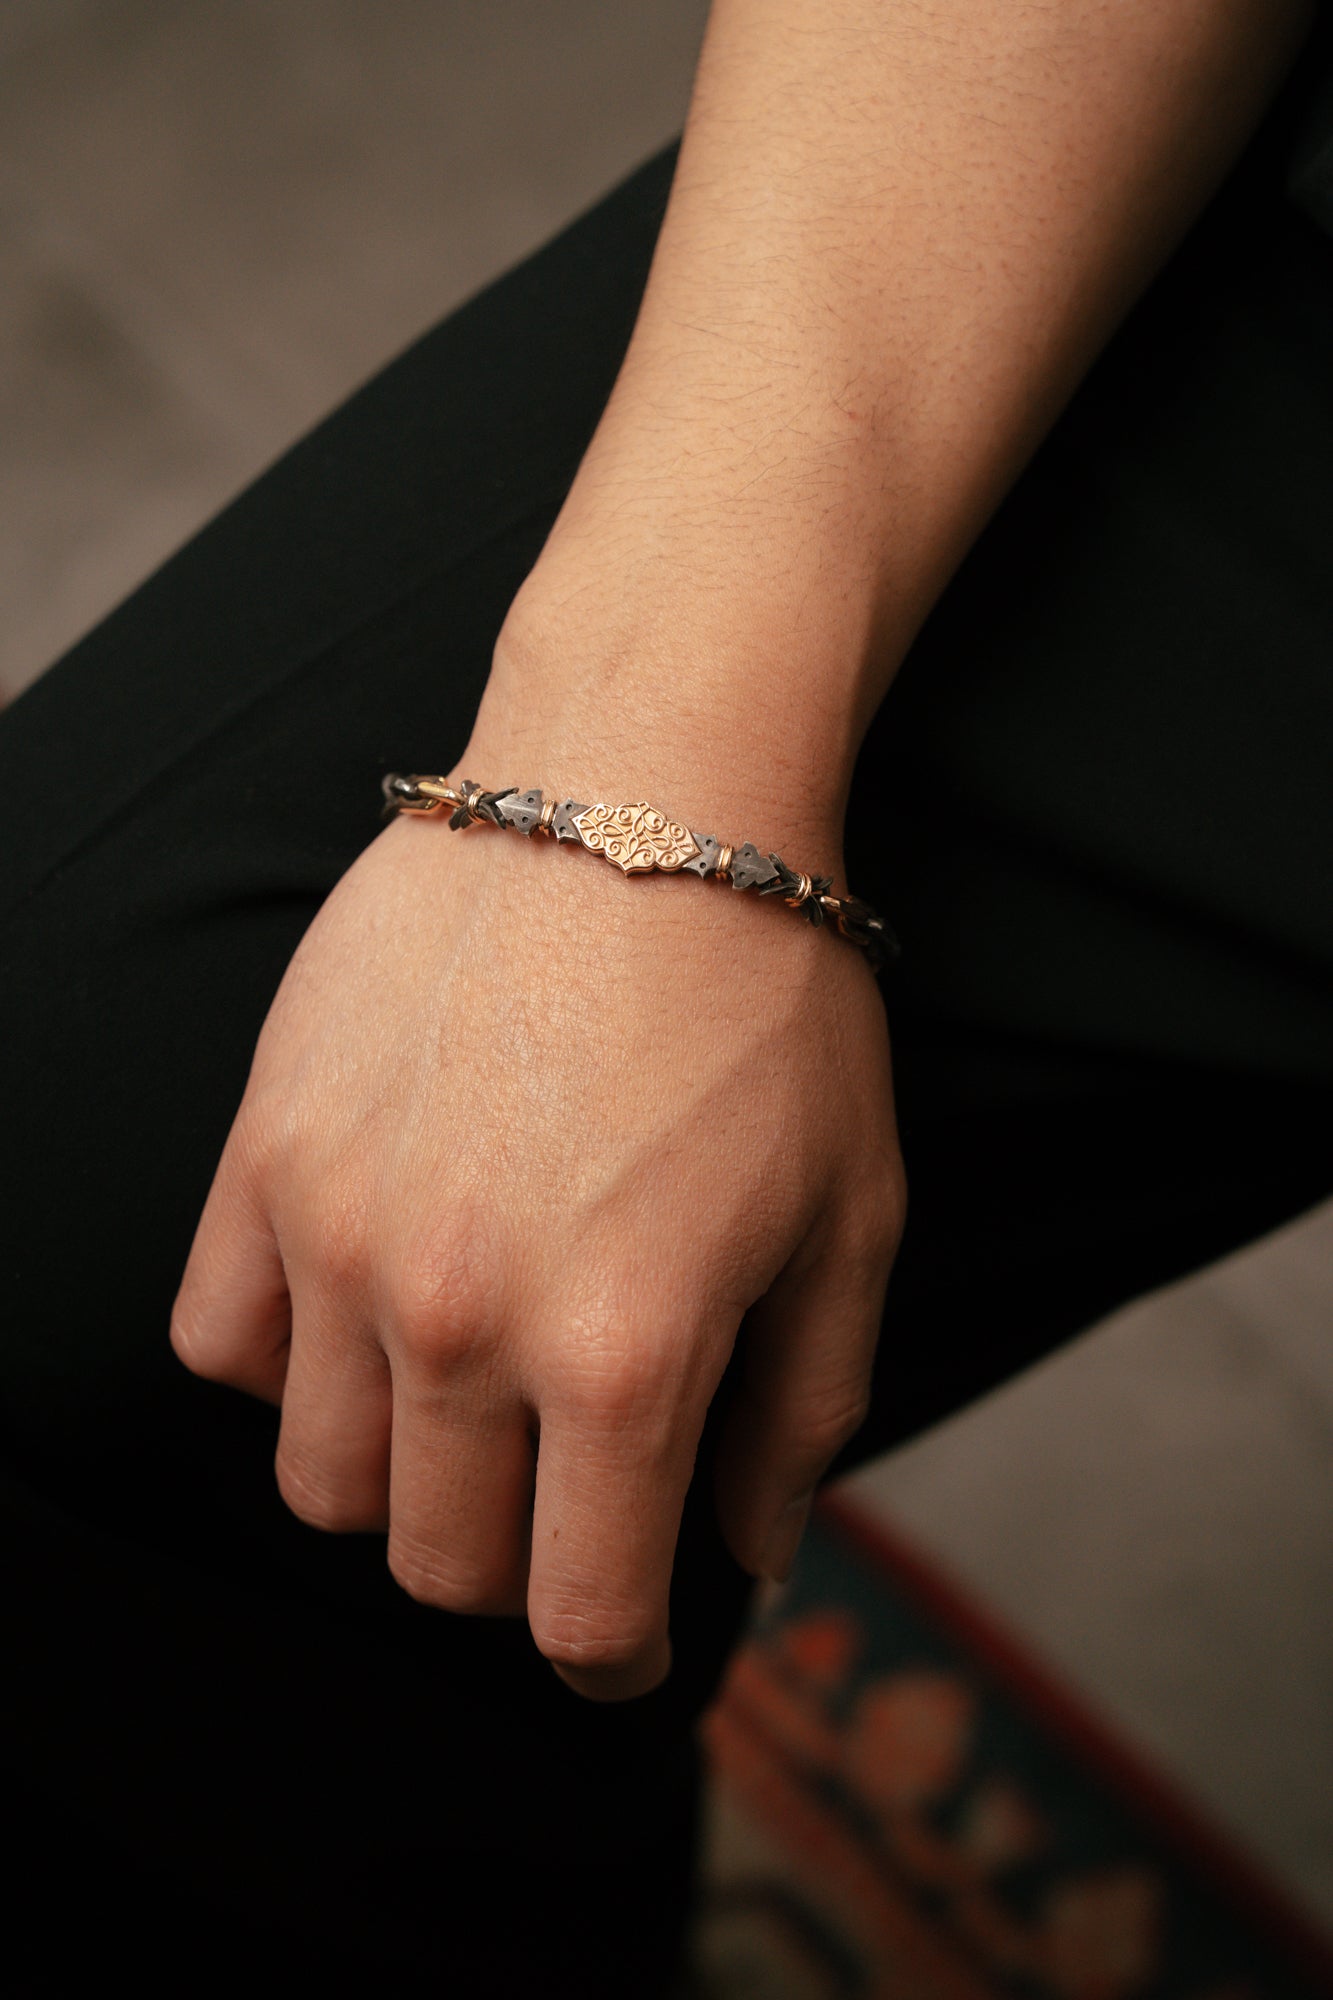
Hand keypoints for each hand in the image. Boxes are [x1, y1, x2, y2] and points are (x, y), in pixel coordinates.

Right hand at [170, 689, 905, 1702]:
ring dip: (398, 1477)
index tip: (622, 1635)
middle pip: (439, 1564)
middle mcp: (464, 1316)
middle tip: (565, 1495)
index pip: (573, 1611)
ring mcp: (344, 1232)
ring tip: (464, 1399)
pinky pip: (218, 1341)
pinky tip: (363, 1308)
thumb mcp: (853, 1214)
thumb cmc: (770, 998)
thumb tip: (749, 1551)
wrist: (637, 794)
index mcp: (625, 1354)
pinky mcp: (268, 1150)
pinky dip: (283, 1364)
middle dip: (514, 1566)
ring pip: (317, 1478)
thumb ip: (804, 1412)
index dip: (609, 1654)